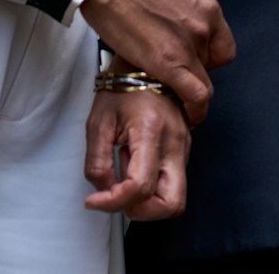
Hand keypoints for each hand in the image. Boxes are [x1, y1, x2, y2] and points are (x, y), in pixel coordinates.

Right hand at [79, 0, 235, 125]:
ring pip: (205, 84)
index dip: (209, 61)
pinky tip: (188, 115)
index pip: (224, 47)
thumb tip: (184, 36)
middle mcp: (204, 25)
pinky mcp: (170, 62)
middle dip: (195, 74)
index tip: (196, 66)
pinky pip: (195, 95)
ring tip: (177, 97)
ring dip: (191, 94)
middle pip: (213, 65)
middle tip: (176, 76)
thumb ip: (186, 17)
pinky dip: (194, 110)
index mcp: (207, 7)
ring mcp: (189, 45)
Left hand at [84, 80, 188, 218]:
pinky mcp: (184, 149)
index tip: (94, 200)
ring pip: (175, 197)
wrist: (148, 65)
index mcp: (151, 131)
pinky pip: (172, 182)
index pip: (140, 187)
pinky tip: (134, 164)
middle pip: (172, 203)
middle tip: (119, 199)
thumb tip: (103, 191)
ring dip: (146, 199)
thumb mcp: (98, 123)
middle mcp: (175, 143)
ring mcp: (184, 147)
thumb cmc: (121, 89)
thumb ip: (97, 162)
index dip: (113, 203)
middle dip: (143, 212)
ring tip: (125, 174)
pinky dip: (151, 186)